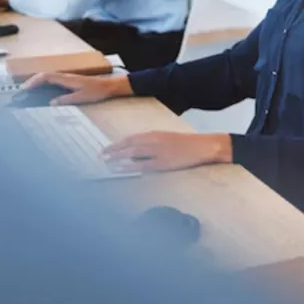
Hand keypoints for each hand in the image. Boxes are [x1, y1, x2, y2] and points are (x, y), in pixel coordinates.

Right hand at [22, 72, 132, 104]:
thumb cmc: (96, 91)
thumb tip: (51, 103)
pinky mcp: (69, 81)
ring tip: (28, 92)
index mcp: (66, 79)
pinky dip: (44, 84)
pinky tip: (42, 92)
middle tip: (23, 92)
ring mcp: (67, 78)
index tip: (25, 89)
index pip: (46, 76)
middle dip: (32, 82)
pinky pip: (53, 81)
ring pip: (48, 77)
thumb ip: (66, 100)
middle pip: (44, 76)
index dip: (34, 81)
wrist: (108, 86)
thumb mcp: (81, 97)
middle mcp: (65, 76)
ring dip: (37, 83)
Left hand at [101, 132, 231, 172]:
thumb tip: (135, 154)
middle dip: (112, 150)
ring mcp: (157, 152)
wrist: (203, 146)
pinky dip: (129, 166)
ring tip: (105, 161)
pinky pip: (142, 165)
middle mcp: (153, 141)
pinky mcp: (163, 163)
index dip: (117, 143)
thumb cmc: (186, 143)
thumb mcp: (167, 139)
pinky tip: (120, 169)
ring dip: (117, 157)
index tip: (106, 148)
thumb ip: (151, 144)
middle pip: (128, 145)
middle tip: (100, 155)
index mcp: (154, 134)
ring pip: (132, 153)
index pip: (130, 138)